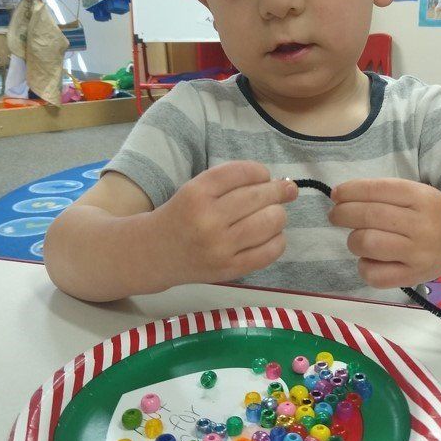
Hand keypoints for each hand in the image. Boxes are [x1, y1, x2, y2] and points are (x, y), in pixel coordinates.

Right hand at [153, 161, 297, 286]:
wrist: (155, 253)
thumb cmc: (183, 216)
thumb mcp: (195, 189)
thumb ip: (232, 183)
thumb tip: (282, 184)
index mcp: (196, 193)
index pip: (242, 172)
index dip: (260, 171)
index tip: (264, 176)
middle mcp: (208, 219)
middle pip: (259, 197)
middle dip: (278, 191)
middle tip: (285, 191)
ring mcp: (219, 247)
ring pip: (270, 222)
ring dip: (279, 214)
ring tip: (274, 214)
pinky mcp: (229, 269)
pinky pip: (269, 251)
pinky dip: (278, 240)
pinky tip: (272, 235)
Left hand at [328, 178, 440, 287]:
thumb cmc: (430, 214)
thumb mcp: (416, 193)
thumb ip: (383, 193)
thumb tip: (340, 197)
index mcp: (422, 197)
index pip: (377, 190)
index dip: (350, 191)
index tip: (336, 194)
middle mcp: (422, 225)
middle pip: (369, 217)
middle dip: (343, 214)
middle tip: (335, 215)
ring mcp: (418, 254)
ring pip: (368, 244)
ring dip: (353, 240)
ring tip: (357, 238)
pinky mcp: (412, 277)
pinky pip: (375, 275)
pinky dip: (363, 266)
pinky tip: (368, 259)